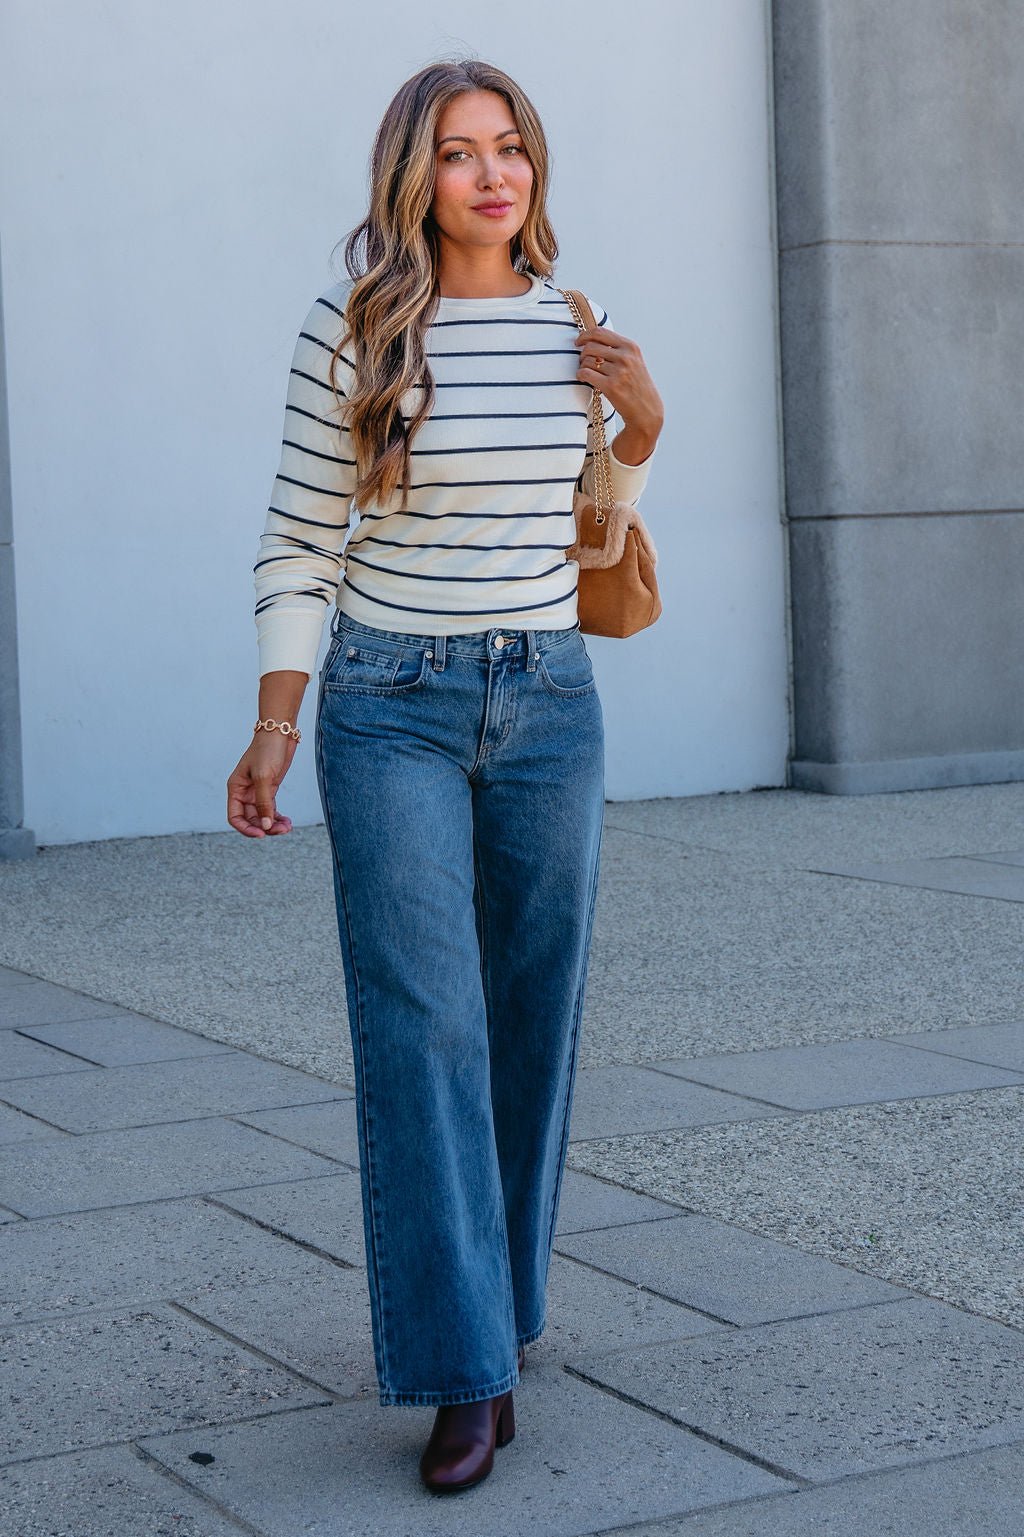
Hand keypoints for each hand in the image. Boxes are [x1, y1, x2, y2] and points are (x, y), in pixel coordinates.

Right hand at [226, 733, 296, 837]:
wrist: (280, 733)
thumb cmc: (267, 750)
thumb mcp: (264, 777)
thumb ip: (263, 803)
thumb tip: (265, 826)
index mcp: (235, 789)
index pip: (234, 817)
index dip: (246, 828)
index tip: (262, 834)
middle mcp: (244, 792)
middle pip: (250, 819)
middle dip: (265, 827)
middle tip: (282, 830)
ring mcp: (257, 791)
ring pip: (262, 816)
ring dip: (273, 824)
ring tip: (287, 827)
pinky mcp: (270, 789)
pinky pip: (271, 809)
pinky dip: (278, 817)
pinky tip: (287, 822)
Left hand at [573, 325, 663, 447]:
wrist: (646, 410)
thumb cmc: (636, 385)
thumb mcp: (633, 361)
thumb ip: (616, 348)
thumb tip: (591, 338)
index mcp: (630, 347)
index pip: (600, 332)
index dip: (585, 335)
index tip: (578, 342)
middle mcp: (626, 357)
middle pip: (591, 346)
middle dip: (582, 354)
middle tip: (583, 363)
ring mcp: (619, 371)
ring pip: (587, 361)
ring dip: (582, 366)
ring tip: (586, 373)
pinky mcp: (611, 386)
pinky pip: (585, 374)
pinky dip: (580, 375)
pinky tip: (583, 379)